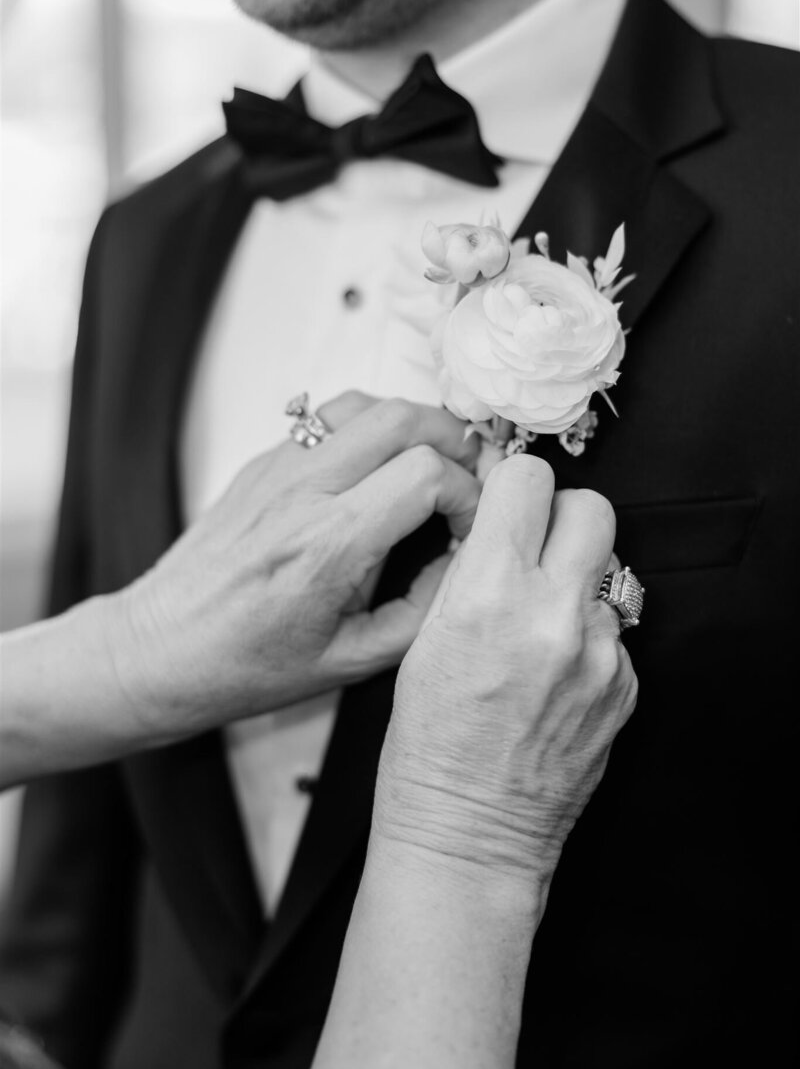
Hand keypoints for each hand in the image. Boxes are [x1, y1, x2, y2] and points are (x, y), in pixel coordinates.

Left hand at [105, 392, 479, 739]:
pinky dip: (371, 430)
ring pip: (366, 404)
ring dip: (412, 424)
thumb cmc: (248, 665)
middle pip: (402, 418)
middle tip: (467, 478)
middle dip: (453, 441)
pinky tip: (379, 471)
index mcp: (328, 547)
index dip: (469, 493)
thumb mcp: (352, 661)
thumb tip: (463, 560)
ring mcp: (277, 468)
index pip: (426, 473)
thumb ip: (423, 611)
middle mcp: (302, 493)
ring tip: (429, 464)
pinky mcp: (262, 463)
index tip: (469, 524)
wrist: (161, 649)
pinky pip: (329, 419)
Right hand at [374, 454, 636, 891]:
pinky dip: (588, 638)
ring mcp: (599, 653)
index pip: (528, 479)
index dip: (515, 483)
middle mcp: (553, 616)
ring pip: (607, 570)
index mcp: (487, 594)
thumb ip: (472, 570)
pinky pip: (616, 631)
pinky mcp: (626, 686)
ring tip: (539, 626)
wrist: (469, 833)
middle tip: (537, 548)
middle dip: (561, 518)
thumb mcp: (423, 639)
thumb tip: (500, 521)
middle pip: (592, 507)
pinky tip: (554, 673)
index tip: (508, 500)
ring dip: (576, 583)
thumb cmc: (429, 748)